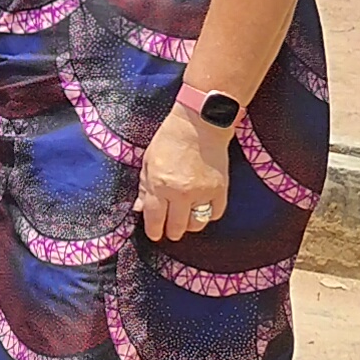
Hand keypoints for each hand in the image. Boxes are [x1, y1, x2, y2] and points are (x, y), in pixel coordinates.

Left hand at [137, 105, 231, 246]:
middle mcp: (181, 193)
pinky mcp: (220, 190)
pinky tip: (202, 208)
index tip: (154, 235)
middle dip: (171, 232)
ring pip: (197, 224)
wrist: (199, 124)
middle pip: (177, 227)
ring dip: (189, 225)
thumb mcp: (147, 161)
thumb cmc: (169, 139)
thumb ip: (143, 187)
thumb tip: (139, 209)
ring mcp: (203, 193)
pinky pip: (215, 214)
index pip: (155, 218)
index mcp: (159, 185)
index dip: (154, 230)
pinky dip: (209, 214)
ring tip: (185, 219)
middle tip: (170, 230)